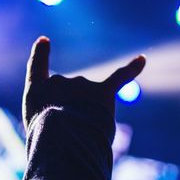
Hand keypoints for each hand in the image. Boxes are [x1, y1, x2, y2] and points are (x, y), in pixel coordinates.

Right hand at [23, 36, 145, 130]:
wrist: (62, 138)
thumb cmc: (44, 139)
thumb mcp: (37, 129)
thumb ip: (53, 119)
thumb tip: (76, 115)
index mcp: (37, 89)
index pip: (37, 67)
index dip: (40, 53)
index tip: (44, 40)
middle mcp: (59, 81)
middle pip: (68, 95)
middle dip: (70, 115)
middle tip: (63, 137)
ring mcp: (82, 85)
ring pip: (89, 99)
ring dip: (87, 118)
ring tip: (80, 134)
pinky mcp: (103, 92)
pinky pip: (120, 77)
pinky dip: (132, 68)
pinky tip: (142, 60)